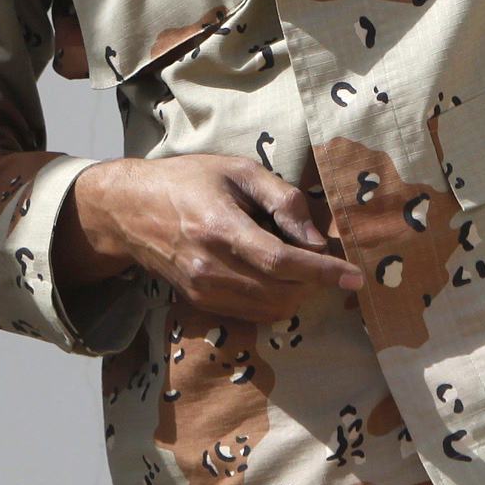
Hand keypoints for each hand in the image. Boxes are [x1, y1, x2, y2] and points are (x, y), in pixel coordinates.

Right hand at [60, 153, 363, 321]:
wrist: (131, 209)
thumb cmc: (188, 180)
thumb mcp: (238, 171)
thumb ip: (282, 200)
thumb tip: (317, 239)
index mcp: (219, 227)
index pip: (281, 261)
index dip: (322, 271)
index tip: (353, 274)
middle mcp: (209, 266)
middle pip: (280, 291)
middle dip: (314, 282)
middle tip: (325, 259)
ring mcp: (203, 289)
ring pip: (269, 309)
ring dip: (297, 294)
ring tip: (301, 266)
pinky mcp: (200, 302)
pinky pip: (252, 313)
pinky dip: (275, 301)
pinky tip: (276, 277)